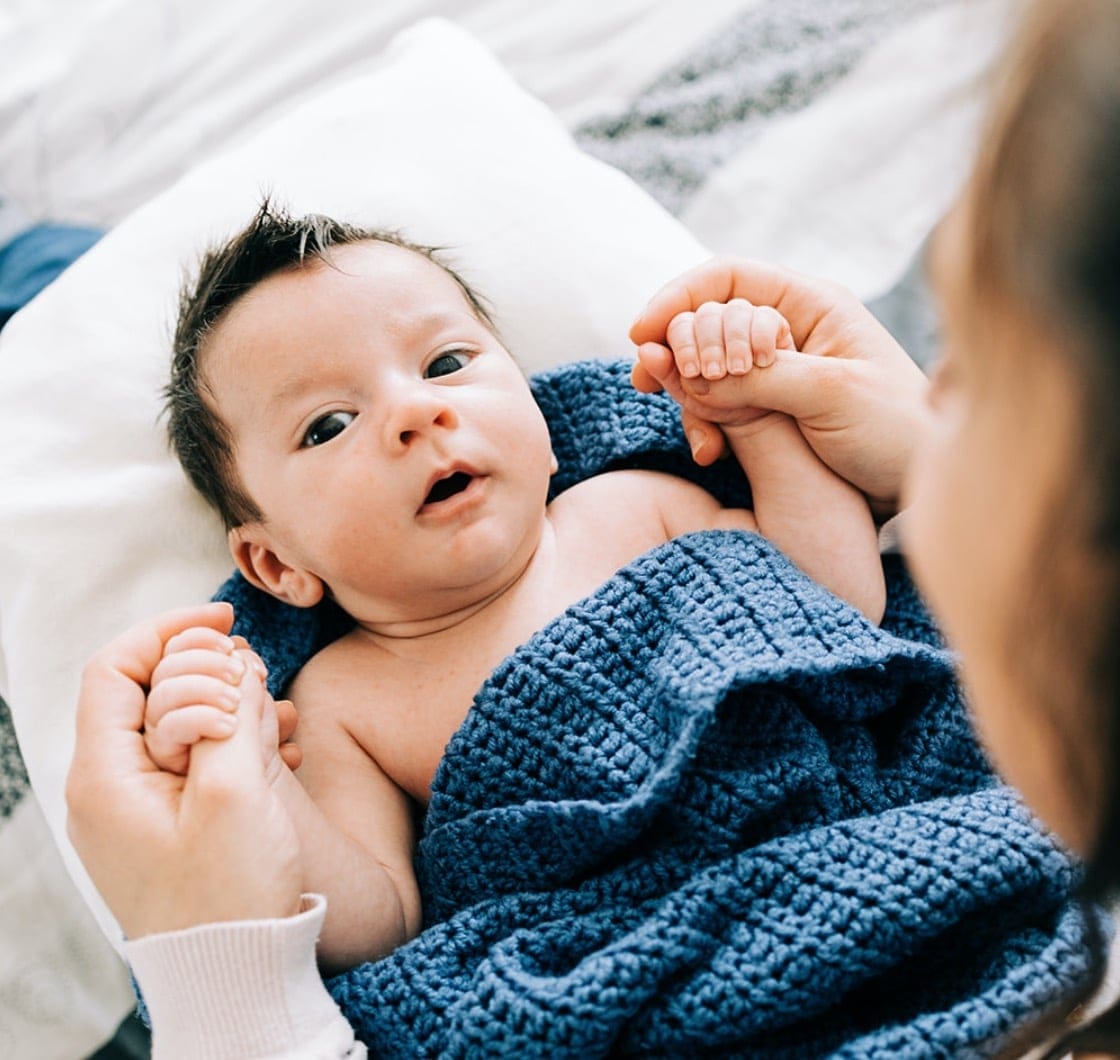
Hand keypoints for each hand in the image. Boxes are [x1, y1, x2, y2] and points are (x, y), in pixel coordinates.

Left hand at [67, 602, 301, 938]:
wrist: (234, 977)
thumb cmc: (229, 897)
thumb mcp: (235, 794)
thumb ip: (229, 716)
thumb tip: (231, 665)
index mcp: (106, 776)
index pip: (116, 667)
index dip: (169, 630)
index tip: (225, 617)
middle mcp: (110, 788)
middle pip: (148, 689)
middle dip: (208, 672)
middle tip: (260, 681)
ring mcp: (137, 809)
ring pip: (178, 723)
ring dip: (229, 707)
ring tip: (279, 717)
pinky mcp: (166, 825)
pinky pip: (194, 760)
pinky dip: (233, 742)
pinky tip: (280, 746)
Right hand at [631, 256, 930, 517]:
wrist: (921, 486)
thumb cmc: (897, 429)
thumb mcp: (831, 394)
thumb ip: (760, 379)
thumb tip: (692, 376)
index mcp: (809, 305)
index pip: (728, 278)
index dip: (679, 296)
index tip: (643, 332)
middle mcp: (785, 332)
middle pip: (706, 319)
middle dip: (678, 347)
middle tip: (657, 380)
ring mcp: (772, 373)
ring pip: (704, 367)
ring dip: (686, 393)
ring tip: (694, 429)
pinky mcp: (765, 413)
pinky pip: (717, 407)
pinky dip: (704, 424)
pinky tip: (708, 452)